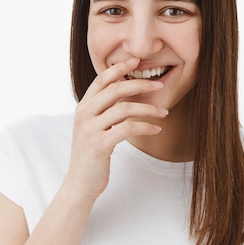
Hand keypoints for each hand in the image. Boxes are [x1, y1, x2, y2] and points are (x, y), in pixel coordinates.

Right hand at [65, 58, 168, 200]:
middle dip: (140, 84)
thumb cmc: (91, 155)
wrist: (80, 183)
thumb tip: (125, 91)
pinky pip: (128, 128)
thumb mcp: (93, 128)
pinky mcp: (99, 145)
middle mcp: (84, 114)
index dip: (119, 68)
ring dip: (148, 108)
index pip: (101, 79)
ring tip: (163, 112)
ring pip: (124, 108)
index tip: (136, 61)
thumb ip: (104, 110)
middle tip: (159, 84)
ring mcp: (90, 129)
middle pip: (115, 89)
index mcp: (83, 107)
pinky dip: (146, 126)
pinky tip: (156, 129)